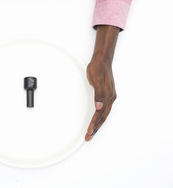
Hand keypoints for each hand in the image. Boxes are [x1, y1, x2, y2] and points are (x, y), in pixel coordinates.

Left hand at [85, 25, 118, 140]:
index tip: (89, 132)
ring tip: (91, 133)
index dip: (94, 124)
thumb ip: (98, 94)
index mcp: (109, 96)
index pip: (100, 114)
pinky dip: (99, 118)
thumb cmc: (98, 68)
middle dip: (96, 128)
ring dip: (97, 124)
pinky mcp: (106, 95)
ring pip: (103, 115)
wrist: (102, 59)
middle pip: (103, 117)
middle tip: (88, 137)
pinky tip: (96, 121)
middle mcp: (110, 98)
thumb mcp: (96, 80)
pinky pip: (103, 110)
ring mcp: (109, 97)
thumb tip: (99, 107)